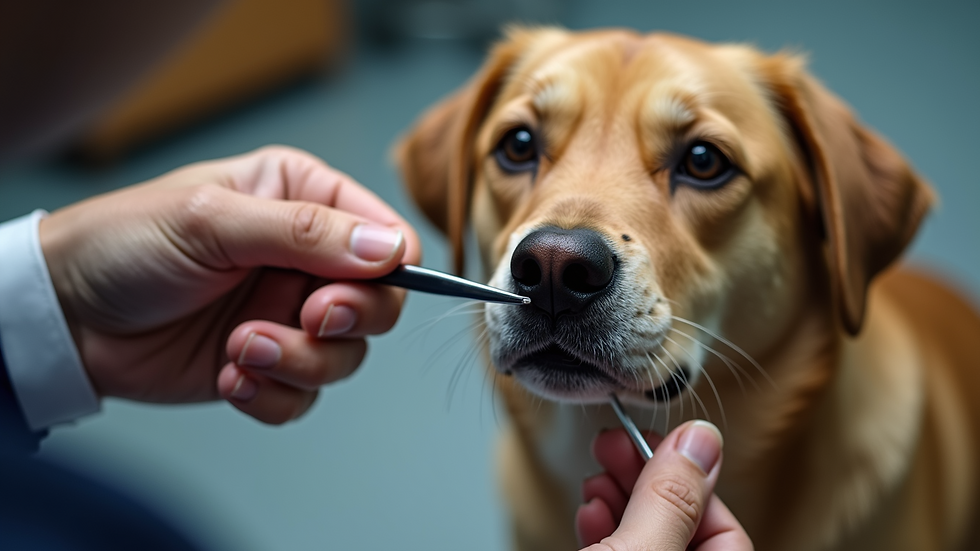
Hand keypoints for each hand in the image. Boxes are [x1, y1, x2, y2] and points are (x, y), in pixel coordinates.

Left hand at [40, 146, 420, 423]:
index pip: (387, 237)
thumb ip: (306, 232)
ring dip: (299, 362)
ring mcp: (287, 314)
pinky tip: (228, 377)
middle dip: (344, 320)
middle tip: (305, 318)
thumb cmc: (124, 242)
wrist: (63, 314)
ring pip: (344, 356)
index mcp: (304, 199)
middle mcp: (304, 259)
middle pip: (379, 304)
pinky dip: (272, 395)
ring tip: (239, 349)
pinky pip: (303, 397)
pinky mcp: (266, 364)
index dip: (384, 271)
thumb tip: (389, 248)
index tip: (339, 289)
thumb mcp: (212, 221)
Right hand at [576, 421, 752, 549]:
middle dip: (646, 480)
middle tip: (616, 445)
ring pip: (648, 536)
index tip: (657, 443)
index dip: (689, 481)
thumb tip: (701, 440)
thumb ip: (671, 498)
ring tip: (599, 475)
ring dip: (619, 498)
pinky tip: (591, 509)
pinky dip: (605, 527)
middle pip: (681, 524)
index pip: (726, 529)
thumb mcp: (638, 550)